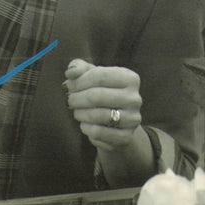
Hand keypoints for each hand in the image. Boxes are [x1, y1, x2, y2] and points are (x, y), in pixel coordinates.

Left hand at [64, 58, 153, 184]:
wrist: (116, 122)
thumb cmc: (99, 91)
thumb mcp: (89, 74)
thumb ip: (78, 67)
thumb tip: (71, 73)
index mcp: (130, 78)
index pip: (100, 76)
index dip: (79, 81)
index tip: (69, 86)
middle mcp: (134, 99)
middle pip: (97, 96)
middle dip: (76, 98)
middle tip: (70, 100)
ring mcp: (132, 119)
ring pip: (98, 115)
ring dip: (80, 113)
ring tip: (76, 111)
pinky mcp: (126, 137)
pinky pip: (98, 132)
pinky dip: (86, 127)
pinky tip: (84, 124)